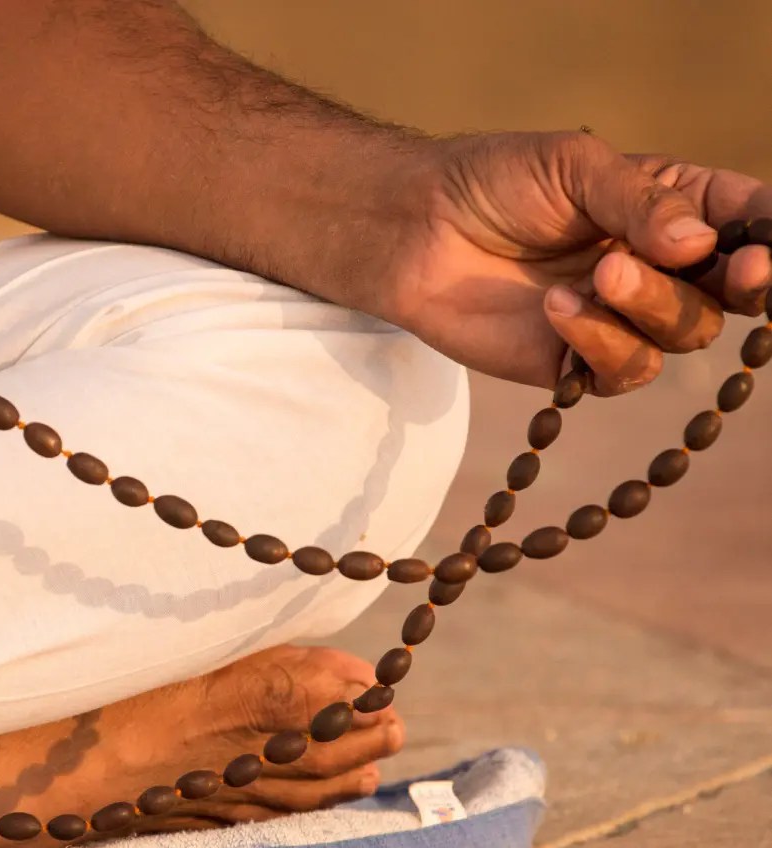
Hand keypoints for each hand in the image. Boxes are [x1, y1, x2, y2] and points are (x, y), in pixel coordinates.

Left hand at [389, 131, 771, 393]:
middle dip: (733, 284)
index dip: (766, 240)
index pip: (744, 225)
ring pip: (680, 336)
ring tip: (597, 274)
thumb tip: (701, 246)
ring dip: (651, 307)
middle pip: (725, 294)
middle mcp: (654, 268)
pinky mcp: (574, 363)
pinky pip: (621, 371)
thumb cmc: (494, 183)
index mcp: (669, 208)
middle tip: (732, 269)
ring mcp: (617, 319)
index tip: (764, 248)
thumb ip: (640, 202)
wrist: (418, 231)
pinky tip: (558, 309)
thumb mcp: (573, 168)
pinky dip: (601, 343)